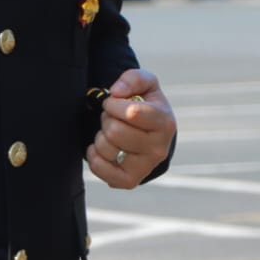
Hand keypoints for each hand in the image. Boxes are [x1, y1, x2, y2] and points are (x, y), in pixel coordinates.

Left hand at [86, 69, 175, 189]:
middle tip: (112, 117)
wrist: (150, 134)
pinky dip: (94, 156)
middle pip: (115, 131)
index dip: (113, 104)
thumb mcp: (146, 83)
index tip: (112, 102)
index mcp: (165, 123)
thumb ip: (133, 79)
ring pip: (107, 148)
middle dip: (106, 119)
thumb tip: (116, 92)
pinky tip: (100, 148)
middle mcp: (159, 148)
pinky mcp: (130, 181)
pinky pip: (102, 170)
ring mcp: (146, 167)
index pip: (131, 113)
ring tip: (111, 132)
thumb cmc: (145, 104)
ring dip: (100, 136)